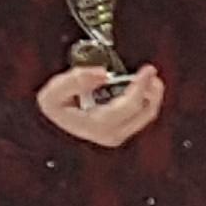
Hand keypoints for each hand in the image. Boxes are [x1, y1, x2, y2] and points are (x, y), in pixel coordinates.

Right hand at [36, 61, 164, 146]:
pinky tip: (142, 89)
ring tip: (150, 79)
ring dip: (153, 96)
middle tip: (151, 73)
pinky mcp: (120, 132)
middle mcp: (110, 134)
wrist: (52, 124)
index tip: (147, 70)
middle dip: (153, 91)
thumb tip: (101, 74)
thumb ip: (75, 79)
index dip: (140, 86)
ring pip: (146, 116)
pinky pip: (141, 117)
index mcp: (97, 125)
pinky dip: (146, 101)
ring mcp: (117, 135)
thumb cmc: (56, 109)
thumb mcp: (54, 93)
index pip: (129, 106)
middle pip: (145, 113)